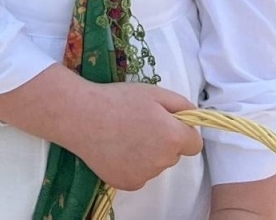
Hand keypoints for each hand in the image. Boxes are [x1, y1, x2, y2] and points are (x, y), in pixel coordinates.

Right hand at [69, 82, 202, 192]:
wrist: (81, 116)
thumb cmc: (118, 100)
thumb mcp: (153, 92)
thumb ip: (182, 105)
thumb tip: (192, 119)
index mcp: (172, 137)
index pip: (194, 144)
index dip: (183, 131)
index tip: (167, 123)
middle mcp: (163, 161)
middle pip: (173, 154)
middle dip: (163, 141)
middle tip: (139, 124)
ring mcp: (145, 175)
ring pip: (156, 164)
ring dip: (147, 153)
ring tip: (123, 134)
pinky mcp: (129, 184)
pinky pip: (140, 174)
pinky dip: (132, 164)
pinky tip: (116, 148)